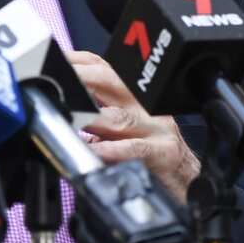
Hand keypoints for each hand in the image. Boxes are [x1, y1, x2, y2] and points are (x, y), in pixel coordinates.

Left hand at [67, 50, 200, 202]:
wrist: (187, 181)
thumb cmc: (152, 155)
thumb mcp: (123, 130)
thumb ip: (96, 118)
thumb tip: (58, 113)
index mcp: (134, 97)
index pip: (105, 67)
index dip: (79, 60)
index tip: (56, 60)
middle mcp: (146, 107)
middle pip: (111, 81)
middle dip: (81, 78)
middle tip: (56, 80)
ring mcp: (156, 129)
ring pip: (119, 117)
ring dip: (90, 116)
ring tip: (68, 115)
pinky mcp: (163, 154)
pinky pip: (133, 149)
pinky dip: (111, 150)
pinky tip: (93, 151)